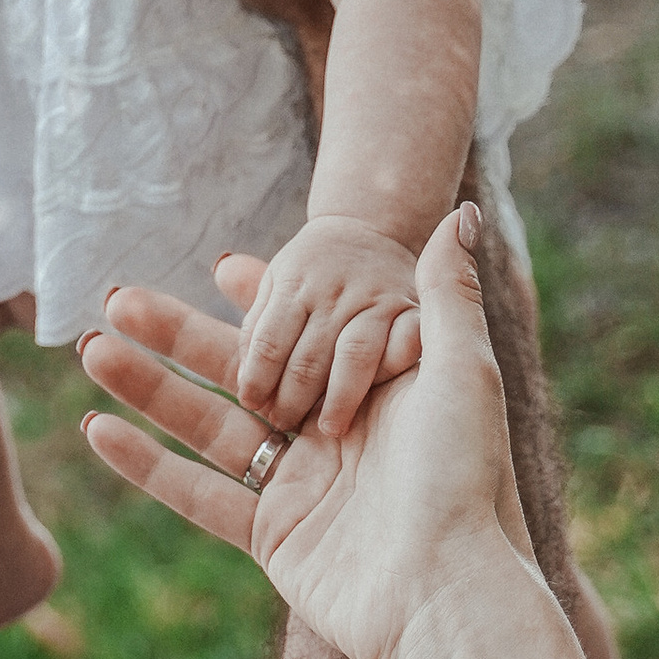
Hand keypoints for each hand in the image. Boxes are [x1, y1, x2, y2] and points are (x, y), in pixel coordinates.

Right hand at [77, 211, 538, 658]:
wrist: (446, 595)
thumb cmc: (462, 481)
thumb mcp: (460, 371)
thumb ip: (444, 294)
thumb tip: (459, 213)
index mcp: (373, 394)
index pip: (306, 333)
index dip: (262, 299)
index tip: (219, 263)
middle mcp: (334, 439)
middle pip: (241, 374)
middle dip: (176, 336)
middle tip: (118, 298)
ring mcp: (301, 491)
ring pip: (207, 427)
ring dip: (146, 389)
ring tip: (90, 349)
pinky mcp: (273, 539)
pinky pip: (197, 493)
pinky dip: (144, 463)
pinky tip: (96, 429)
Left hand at [235, 212, 424, 438]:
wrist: (374, 229)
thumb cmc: (314, 271)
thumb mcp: (275, 282)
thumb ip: (255, 327)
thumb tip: (244, 381)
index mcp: (294, 284)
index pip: (269, 342)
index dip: (257, 378)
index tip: (251, 404)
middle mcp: (335, 292)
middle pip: (309, 357)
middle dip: (293, 398)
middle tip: (284, 425)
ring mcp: (377, 300)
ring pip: (354, 355)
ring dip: (339, 396)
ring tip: (327, 429)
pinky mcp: (415, 310)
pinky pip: (405, 345)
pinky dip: (391, 370)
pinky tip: (381, 400)